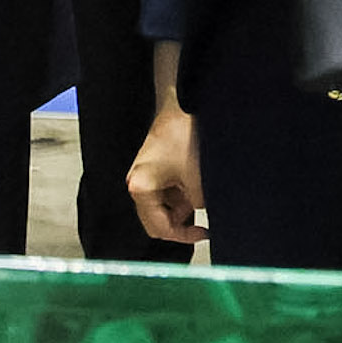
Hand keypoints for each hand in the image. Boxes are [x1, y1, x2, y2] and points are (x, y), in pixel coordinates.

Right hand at [128, 102, 207, 244]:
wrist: (181, 107)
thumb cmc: (183, 136)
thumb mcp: (198, 180)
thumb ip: (199, 206)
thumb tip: (204, 219)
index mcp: (140, 188)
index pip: (159, 228)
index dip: (185, 236)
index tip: (204, 233)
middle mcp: (137, 184)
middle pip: (156, 222)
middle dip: (180, 226)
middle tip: (201, 228)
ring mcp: (143, 177)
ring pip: (162, 209)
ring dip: (182, 210)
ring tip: (200, 199)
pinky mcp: (152, 171)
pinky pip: (165, 195)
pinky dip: (181, 198)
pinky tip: (195, 189)